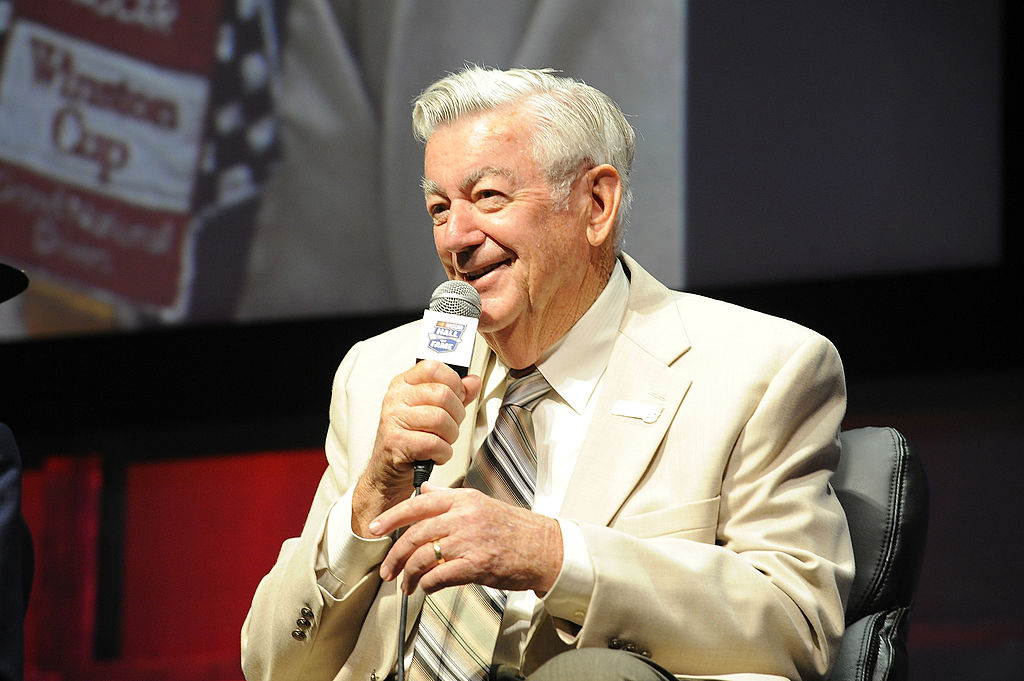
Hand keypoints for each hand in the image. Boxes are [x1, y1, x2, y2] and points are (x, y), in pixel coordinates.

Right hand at [351, 361, 480, 536]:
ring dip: (450, 437)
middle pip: (443, 395)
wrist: (387, 472)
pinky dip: (443, 453)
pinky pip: (434, 443)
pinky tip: (435, 454)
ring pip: (441, 419)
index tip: (457, 397)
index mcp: (404, 384)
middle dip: (456, 416)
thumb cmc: (411, 439)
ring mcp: (393, 419)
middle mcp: (396, 398)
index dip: (454, 382)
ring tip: (441, 442)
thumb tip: (473, 382)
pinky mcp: (395, 442)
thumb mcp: (433, 411)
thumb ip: (456, 395)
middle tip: (449, 428)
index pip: (434, 368)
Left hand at [368, 483, 563, 594]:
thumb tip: (424, 491)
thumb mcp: (481, 503)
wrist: (544, 548)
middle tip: (387, 569)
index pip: (418, 504)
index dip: (391, 517)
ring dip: (409, 575)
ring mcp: (470, 540)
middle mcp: (464, 516)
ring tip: (406, 585)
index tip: (374, 527)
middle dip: (395, 555)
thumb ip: (450, 498)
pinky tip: (426, 588)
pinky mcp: (476, 564)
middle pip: (415, 534)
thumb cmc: (514, 529)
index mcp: (463, 499)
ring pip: (423, 557)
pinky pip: (439, 576)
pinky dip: (427, 585)